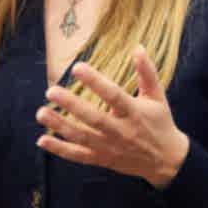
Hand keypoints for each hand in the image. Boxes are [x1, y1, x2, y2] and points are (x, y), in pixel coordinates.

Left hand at [36, 46, 189, 188]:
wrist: (166, 161)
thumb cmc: (160, 122)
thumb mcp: (157, 96)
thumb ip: (147, 72)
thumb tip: (138, 47)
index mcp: (135, 113)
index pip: (114, 95)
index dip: (96, 82)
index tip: (77, 67)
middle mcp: (121, 132)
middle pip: (94, 119)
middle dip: (72, 105)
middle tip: (51, 91)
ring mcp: (110, 148)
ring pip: (82, 138)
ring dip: (60, 126)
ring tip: (41, 113)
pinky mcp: (103, 160)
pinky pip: (78, 156)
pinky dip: (60, 150)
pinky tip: (42, 140)